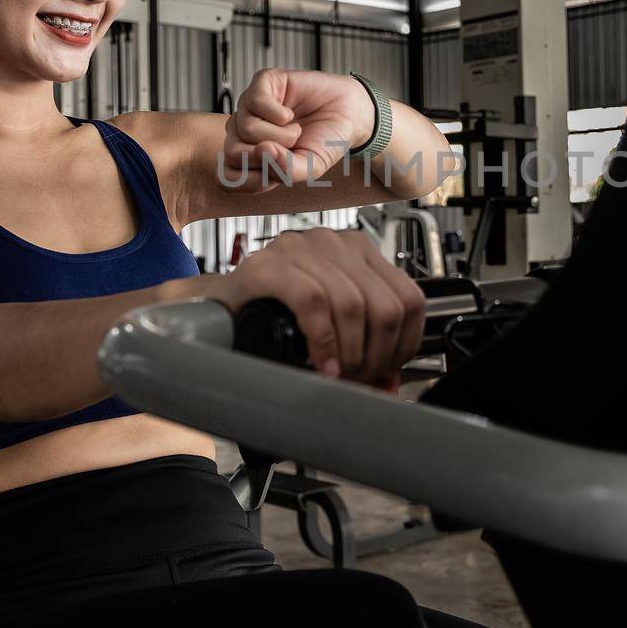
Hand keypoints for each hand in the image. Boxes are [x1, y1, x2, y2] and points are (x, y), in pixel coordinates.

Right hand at [200, 228, 423, 390]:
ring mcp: (301, 249)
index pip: (409, 298)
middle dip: (376, 356)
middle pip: (386, 306)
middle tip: (357, 380)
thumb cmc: (273, 313)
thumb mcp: (330, 323)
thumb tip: (389, 384)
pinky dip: (322, 340)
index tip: (386, 370)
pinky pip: (312, 301)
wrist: (217, 306)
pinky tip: (319, 362)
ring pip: (353, 305)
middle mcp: (335, 243)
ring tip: (337, 375)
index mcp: (359, 252)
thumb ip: (363, 345)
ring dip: (350, 353)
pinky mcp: (269, 265)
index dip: (404, 344)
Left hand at [219, 68, 376, 191]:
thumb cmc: (326, 140)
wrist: (350, 114)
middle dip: (269, 156)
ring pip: (246, 128)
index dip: (253, 179)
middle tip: (292, 148)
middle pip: (233, 152)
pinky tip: (289, 114)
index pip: (228, 175)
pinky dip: (278, 113)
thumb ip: (286, 170)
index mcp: (250, 156)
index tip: (277, 175)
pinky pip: (256, 101)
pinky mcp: (262, 83)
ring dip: (280, 134)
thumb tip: (262, 151)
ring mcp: (251, 106)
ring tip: (296, 130)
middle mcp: (244, 131)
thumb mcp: (310, 168)